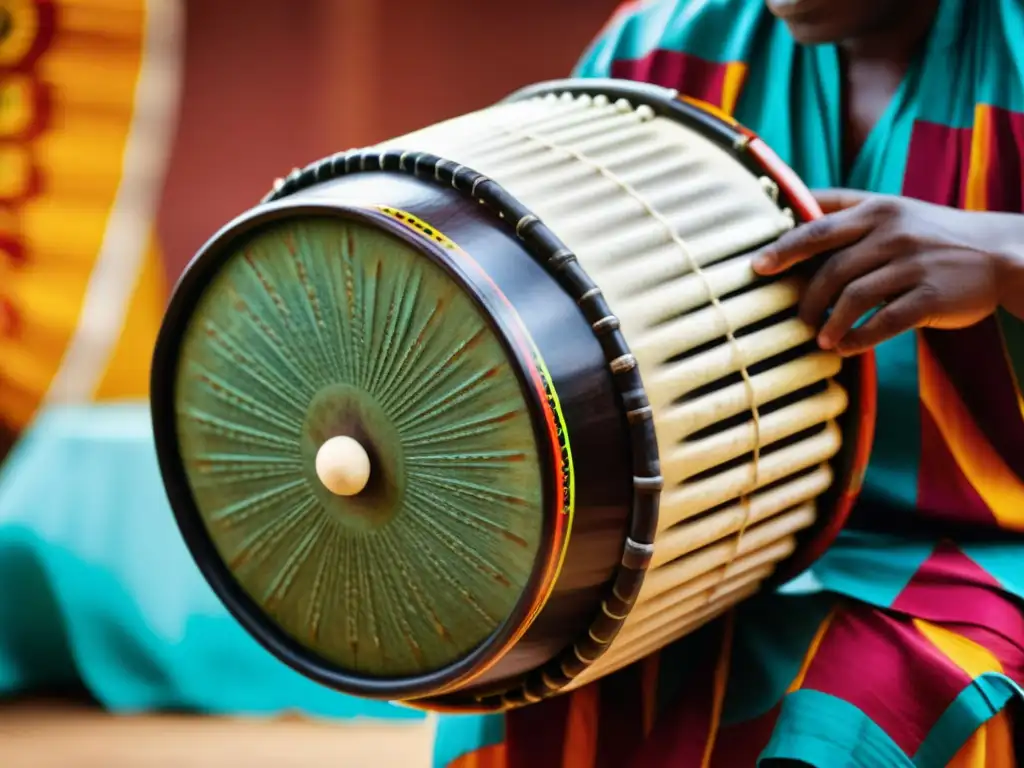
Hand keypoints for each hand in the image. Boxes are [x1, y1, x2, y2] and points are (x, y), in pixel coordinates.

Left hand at [751, 190, 1023, 355]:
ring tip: (820, 339)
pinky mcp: (932, 295)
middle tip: (794, 319)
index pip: (819, 226)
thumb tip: (790, 219)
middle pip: (831, 267)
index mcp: (878, 209)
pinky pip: (884, 322)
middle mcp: (893, 232)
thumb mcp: (894, 210)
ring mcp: (914, 263)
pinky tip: (845, 348)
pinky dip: (859, 339)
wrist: (1003, 253)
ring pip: (853, 297)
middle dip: (805, 298)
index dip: (784, 247)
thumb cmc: (934, 235)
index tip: (757, 266)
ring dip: (829, 324)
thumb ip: (847, 213)